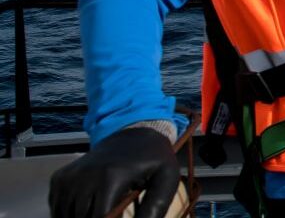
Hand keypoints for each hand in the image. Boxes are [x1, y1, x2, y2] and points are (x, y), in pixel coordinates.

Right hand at [48, 126, 178, 217]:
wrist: (132, 134)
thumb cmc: (153, 159)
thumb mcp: (166, 178)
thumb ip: (156, 206)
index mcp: (110, 177)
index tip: (120, 217)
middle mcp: (84, 176)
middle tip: (113, 212)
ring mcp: (68, 177)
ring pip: (65, 216)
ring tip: (103, 210)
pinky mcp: (59, 178)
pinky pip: (57, 208)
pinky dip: (69, 214)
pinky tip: (89, 207)